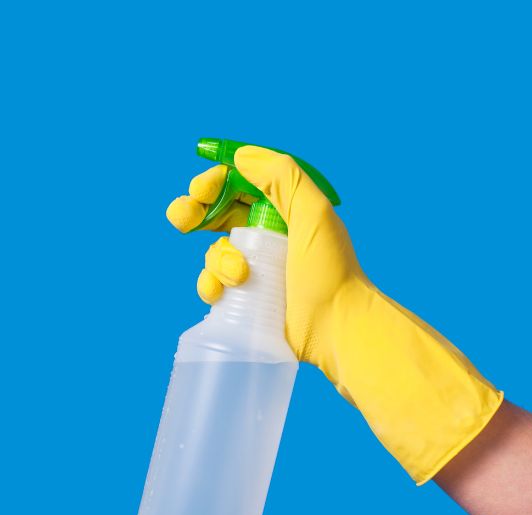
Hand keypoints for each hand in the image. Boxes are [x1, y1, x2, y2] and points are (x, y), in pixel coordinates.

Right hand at [166, 146, 366, 365]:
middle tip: (183, 219)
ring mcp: (258, 271)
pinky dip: (209, 286)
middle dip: (194, 213)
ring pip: (215, 252)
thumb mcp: (314, 214)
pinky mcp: (249, 301)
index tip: (201, 190)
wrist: (338, 328)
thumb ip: (283, 178)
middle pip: (219, 215)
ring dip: (216, 259)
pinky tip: (218, 293)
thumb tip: (241, 157)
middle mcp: (270, 238)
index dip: (215, 183)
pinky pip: (215, 286)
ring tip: (239, 275)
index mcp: (286, 212)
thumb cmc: (331, 272)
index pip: (240, 185)